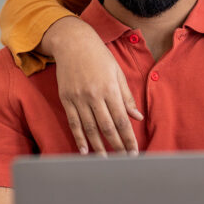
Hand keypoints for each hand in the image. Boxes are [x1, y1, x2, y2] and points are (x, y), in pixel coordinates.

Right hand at [48, 19, 142, 154]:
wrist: (73, 42)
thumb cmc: (99, 56)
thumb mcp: (117, 72)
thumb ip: (126, 96)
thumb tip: (137, 116)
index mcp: (110, 88)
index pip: (122, 120)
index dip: (128, 138)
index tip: (134, 151)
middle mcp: (94, 95)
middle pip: (107, 127)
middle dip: (117, 146)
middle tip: (123, 160)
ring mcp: (79, 98)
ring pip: (90, 128)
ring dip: (99, 146)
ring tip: (105, 160)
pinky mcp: (66, 99)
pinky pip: (73, 123)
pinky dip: (79, 138)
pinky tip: (84, 150)